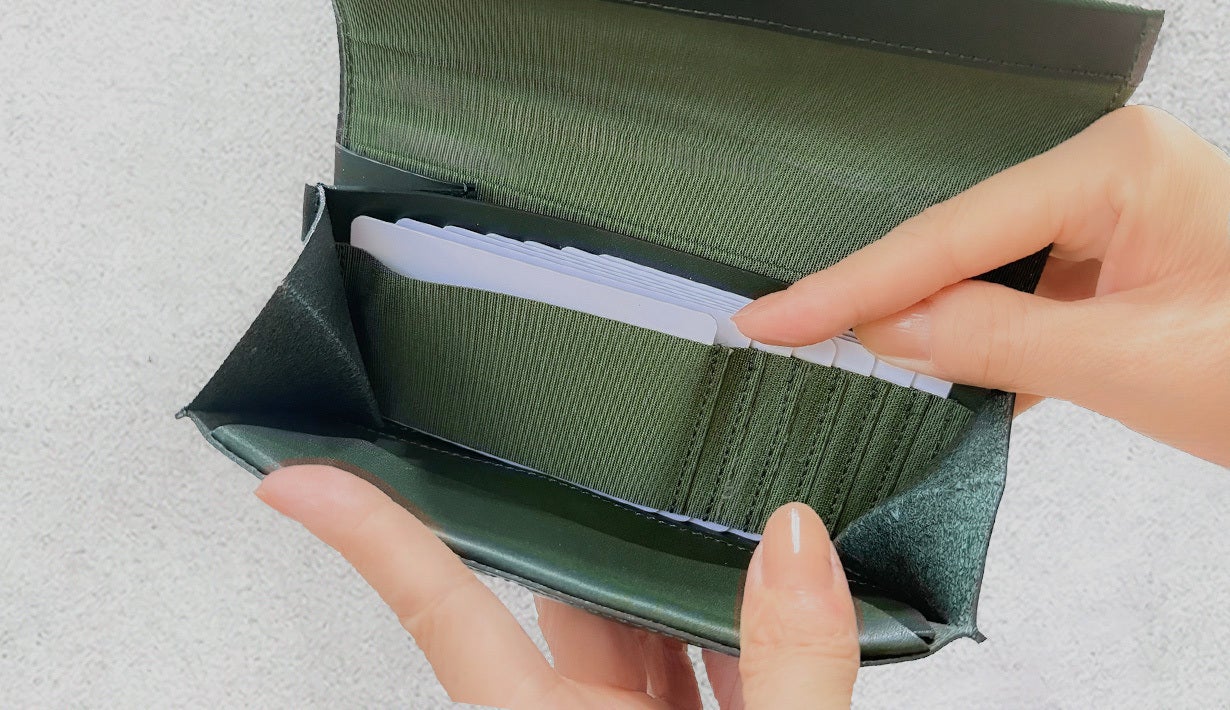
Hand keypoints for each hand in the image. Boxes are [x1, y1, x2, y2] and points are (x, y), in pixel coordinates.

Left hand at [256, 465, 858, 708]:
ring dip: (676, 572)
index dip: (374, 542)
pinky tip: (768, 584)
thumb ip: (787, 670)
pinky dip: (730, 624)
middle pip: (562, 601)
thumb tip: (795, 545)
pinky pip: (697, 666)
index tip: (302, 482)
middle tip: (613, 438)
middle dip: (595, 528)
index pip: (450, 616)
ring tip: (717, 494)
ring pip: (636, 629)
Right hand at [732, 106, 1229, 465]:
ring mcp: (1112, 213)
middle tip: (788, 332)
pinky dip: (979, 338)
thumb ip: (997, 340)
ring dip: (929, 321)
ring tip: (845, 352)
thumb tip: (891, 327)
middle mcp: (1110, 173)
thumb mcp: (1132, 364)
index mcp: (1119, 167)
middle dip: (877, 295)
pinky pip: (1018, 289)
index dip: (850, 284)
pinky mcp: (1114, 255)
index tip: (773, 317)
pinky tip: (942, 368)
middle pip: (954, 237)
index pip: (951, 232)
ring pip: (980, 268)